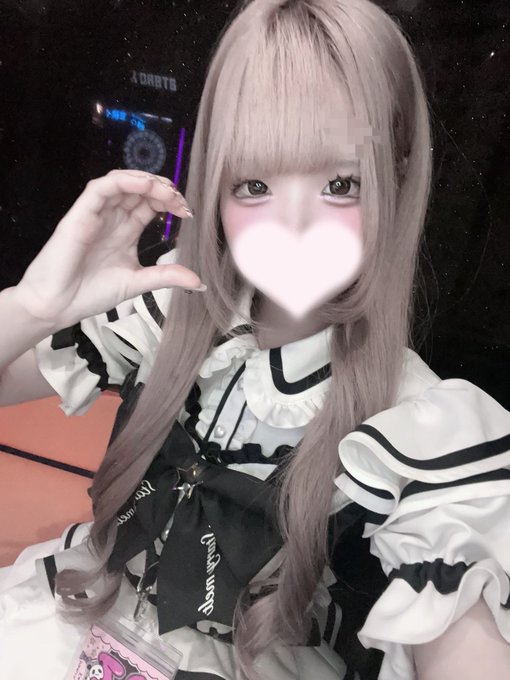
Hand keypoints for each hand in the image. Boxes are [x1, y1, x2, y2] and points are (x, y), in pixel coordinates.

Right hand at [14, 169, 203, 328]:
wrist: (58, 306)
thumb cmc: (90, 293)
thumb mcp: (138, 282)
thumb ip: (167, 277)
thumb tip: (200, 283)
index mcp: (124, 232)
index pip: (149, 205)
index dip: (169, 203)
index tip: (188, 213)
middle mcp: (111, 219)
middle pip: (139, 190)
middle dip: (163, 190)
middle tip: (181, 202)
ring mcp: (95, 215)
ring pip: (121, 183)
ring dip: (147, 182)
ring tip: (167, 192)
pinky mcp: (80, 215)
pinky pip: (101, 188)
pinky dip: (123, 182)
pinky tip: (144, 185)